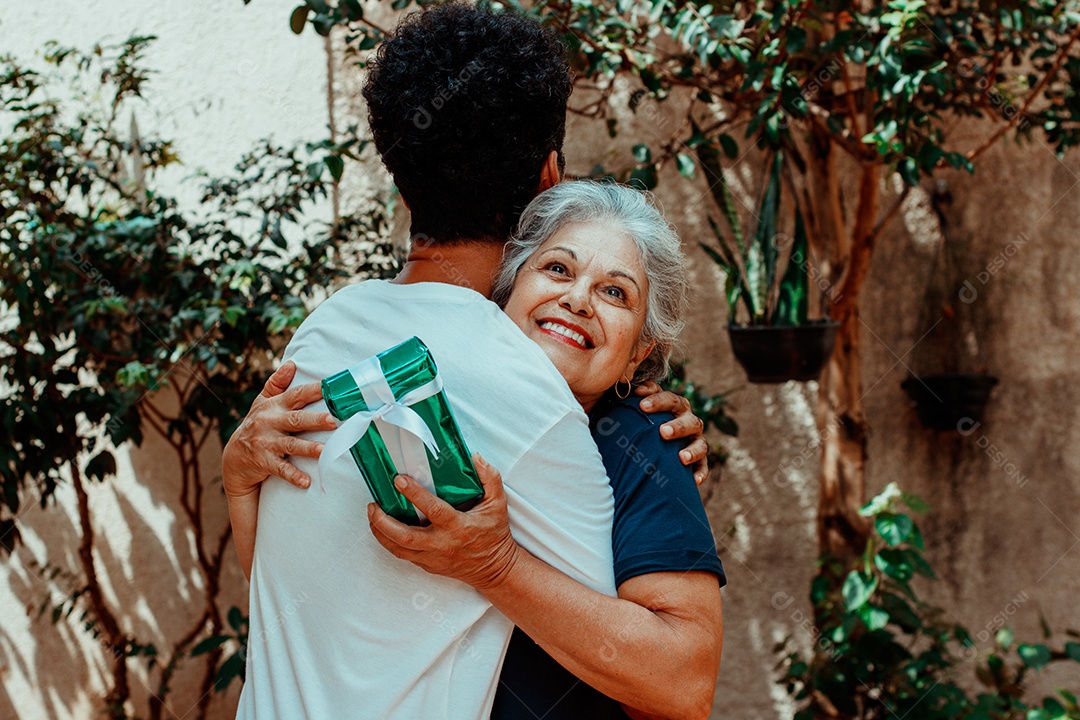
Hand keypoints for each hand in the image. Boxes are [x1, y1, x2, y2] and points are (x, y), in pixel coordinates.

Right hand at [222, 360, 337, 497]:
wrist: (234, 458)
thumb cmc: (256, 425)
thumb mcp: (262, 403)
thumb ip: (277, 384)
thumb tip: (291, 363)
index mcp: (273, 406)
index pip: (296, 395)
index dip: (313, 390)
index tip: (331, 387)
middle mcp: (269, 422)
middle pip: (296, 419)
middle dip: (315, 419)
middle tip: (334, 419)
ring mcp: (266, 443)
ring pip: (290, 445)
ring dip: (308, 448)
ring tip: (325, 451)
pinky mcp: (263, 462)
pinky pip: (280, 469)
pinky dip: (293, 476)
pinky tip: (306, 481)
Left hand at [367, 453, 519, 590]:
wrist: (494, 568)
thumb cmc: (494, 534)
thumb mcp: (498, 503)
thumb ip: (490, 478)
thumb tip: (475, 457)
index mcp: (459, 526)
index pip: (433, 510)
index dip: (414, 494)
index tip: (399, 480)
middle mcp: (443, 544)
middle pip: (405, 536)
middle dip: (384, 521)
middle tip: (373, 505)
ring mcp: (433, 557)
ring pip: (398, 549)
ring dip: (380, 532)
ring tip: (372, 515)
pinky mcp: (427, 565)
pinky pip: (402, 554)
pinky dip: (389, 541)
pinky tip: (382, 528)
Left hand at [634, 380, 708, 485]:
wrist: (646, 445)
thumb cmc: (639, 422)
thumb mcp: (634, 409)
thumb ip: (632, 396)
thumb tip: (631, 389)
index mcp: (674, 406)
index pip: (669, 399)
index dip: (658, 401)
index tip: (642, 405)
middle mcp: (687, 420)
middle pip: (688, 420)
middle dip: (677, 426)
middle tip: (663, 432)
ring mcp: (695, 440)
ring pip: (700, 442)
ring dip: (692, 449)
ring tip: (681, 457)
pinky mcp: (698, 459)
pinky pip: (703, 466)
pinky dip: (700, 472)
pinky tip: (694, 481)